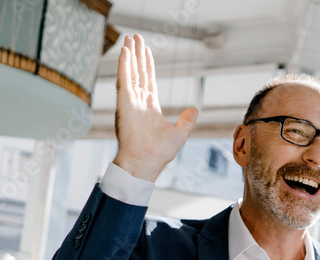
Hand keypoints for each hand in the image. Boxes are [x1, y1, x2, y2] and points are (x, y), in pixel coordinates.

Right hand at [112, 34, 198, 181]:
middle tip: (135, 37)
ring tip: (129, 38)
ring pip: (130, 72)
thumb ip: (187, 120)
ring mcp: (130, 101)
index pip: (149, 81)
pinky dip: (124, 64)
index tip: (146, 51)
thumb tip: (195, 109)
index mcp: (150, 108)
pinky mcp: (124, 102)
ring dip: (130, 55)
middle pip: (138, 72)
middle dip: (138, 55)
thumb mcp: (180, 133)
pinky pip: (124, 79)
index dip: (148, 65)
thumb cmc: (160, 153)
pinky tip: (125, 51)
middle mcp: (139, 102)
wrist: (146, 161)